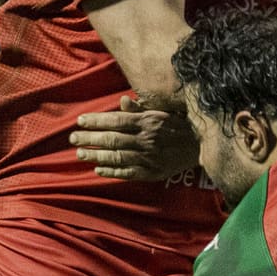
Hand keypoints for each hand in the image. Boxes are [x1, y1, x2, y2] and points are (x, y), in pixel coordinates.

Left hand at [72, 96, 197, 180]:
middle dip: (90, 139)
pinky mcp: (153, 172)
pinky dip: (112, 172)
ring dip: (96, 156)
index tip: (80, 121)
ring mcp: (149, 158)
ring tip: (80, 153)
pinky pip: (128, 173)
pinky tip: (98, 169)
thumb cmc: (180, 124)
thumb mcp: (163, 110)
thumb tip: (121, 102)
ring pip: (117, 157)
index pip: (116, 121)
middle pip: (112, 140)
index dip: (96, 121)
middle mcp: (146, 139)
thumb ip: (141, 108)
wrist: (203, 145)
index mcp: (147, 121)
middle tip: (73, 139)